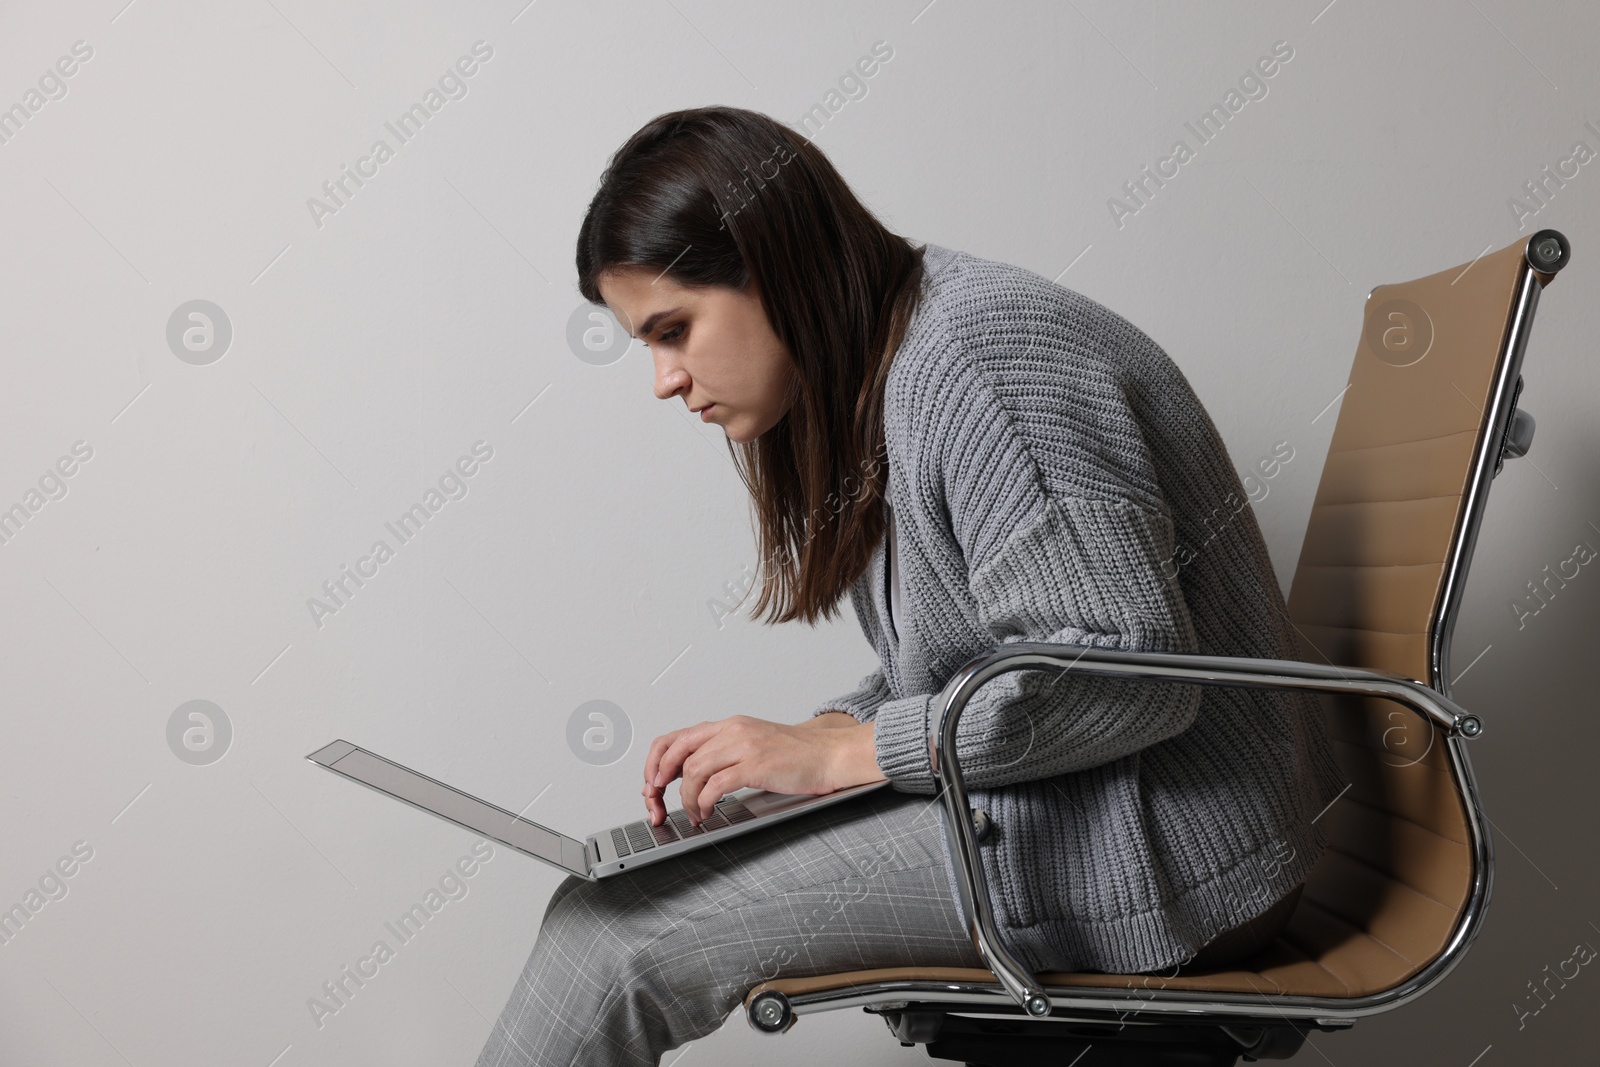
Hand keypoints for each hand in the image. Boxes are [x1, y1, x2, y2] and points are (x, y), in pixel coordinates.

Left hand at [641, 714, 883, 825]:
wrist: (828, 754)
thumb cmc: (795, 755)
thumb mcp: (752, 744)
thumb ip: (723, 753)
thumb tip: (690, 776)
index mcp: (728, 725)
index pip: (677, 737)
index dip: (656, 761)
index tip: (652, 784)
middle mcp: (732, 730)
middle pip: (677, 750)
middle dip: (658, 779)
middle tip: (657, 800)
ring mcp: (744, 745)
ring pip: (694, 770)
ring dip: (686, 798)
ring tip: (694, 814)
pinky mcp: (756, 765)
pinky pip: (716, 784)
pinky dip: (705, 802)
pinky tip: (709, 812)